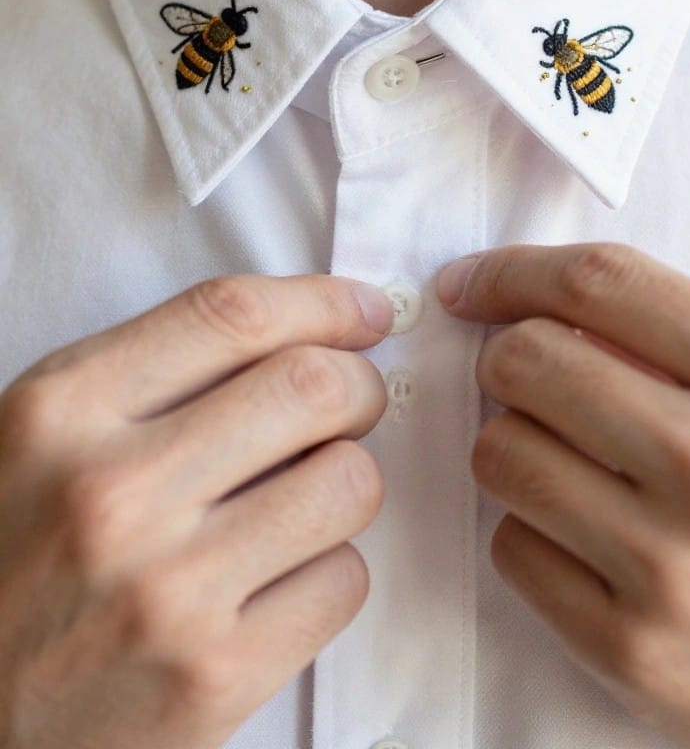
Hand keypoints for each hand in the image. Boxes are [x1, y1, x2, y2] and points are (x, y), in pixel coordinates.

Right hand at [0, 274, 392, 748]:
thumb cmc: (19, 557)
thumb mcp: (50, 434)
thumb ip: (157, 371)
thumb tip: (309, 332)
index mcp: (62, 411)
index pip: (232, 315)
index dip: (324, 302)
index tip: (364, 312)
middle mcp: (112, 494)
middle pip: (311, 388)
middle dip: (360, 385)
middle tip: (354, 402)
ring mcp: (166, 592)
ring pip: (349, 483)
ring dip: (347, 479)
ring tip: (306, 495)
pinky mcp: (215, 677)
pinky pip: (344, 581)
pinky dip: (332, 566)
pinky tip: (283, 574)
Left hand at [438, 242, 689, 748]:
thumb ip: (687, 343)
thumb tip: (553, 307)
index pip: (596, 283)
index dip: (512, 270)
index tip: (473, 284)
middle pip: (525, 362)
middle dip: (505, 359)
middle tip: (522, 376)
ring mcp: (670, 563)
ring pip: (500, 451)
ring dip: (516, 444)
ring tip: (565, 459)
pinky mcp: (633, 648)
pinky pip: (513, 548)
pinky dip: (532, 530)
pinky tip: (582, 535)